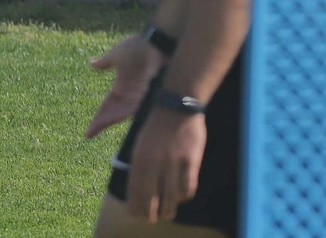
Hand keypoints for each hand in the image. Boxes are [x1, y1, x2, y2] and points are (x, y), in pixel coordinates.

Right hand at [85, 34, 164, 138]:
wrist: (155, 43)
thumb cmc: (137, 47)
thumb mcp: (116, 55)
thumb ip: (105, 62)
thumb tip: (91, 63)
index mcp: (121, 87)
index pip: (107, 106)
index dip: (98, 117)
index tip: (88, 128)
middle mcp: (129, 96)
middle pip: (112, 114)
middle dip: (101, 123)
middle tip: (89, 134)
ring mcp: (138, 97)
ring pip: (121, 114)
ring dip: (109, 121)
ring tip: (96, 128)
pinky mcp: (147, 96)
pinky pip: (134, 110)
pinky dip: (123, 116)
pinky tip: (111, 121)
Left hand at [124, 107, 206, 223]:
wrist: (177, 106)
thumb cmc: (157, 125)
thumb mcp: (140, 143)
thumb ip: (139, 165)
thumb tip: (137, 188)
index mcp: (139, 158)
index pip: (135, 191)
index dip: (136, 207)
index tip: (136, 216)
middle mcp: (155, 163)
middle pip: (151, 198)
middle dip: (150, 213)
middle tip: (152, 219)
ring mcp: (173, 163)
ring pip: (170, 197)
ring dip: (168, 209)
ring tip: (168, 214)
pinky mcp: (190, 161)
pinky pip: (187, 187)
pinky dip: (183, 196)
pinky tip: (181, 197)